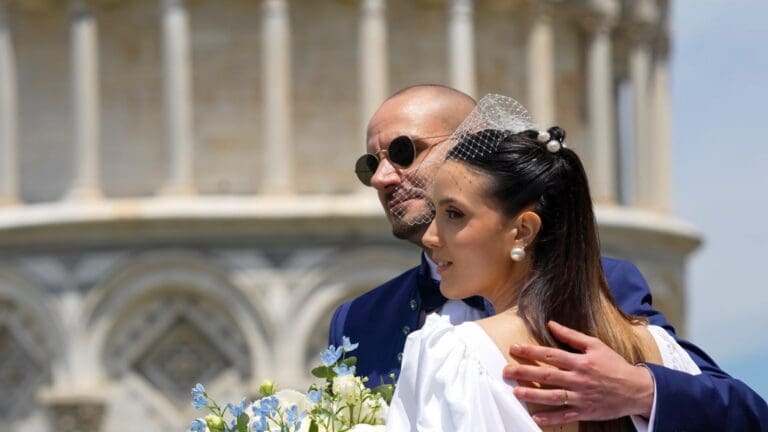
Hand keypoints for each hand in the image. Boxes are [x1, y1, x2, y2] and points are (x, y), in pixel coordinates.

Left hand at [502, 321, 654, 426]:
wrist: (636, 389)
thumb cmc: (614, 365)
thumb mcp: (596, 345)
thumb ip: (572, 336)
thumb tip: (551, 325)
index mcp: (580, 362)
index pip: (550, 355)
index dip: (530, 352)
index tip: (514, 349)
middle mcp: (579, 379)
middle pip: (547, 376)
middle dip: (524, 372)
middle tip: (506, 371)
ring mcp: (581, 397)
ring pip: (553, 397)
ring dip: (533, 395)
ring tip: (516, 392)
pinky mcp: (584, 411)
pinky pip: (564, 416)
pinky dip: (550, 419)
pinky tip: (535, 419)